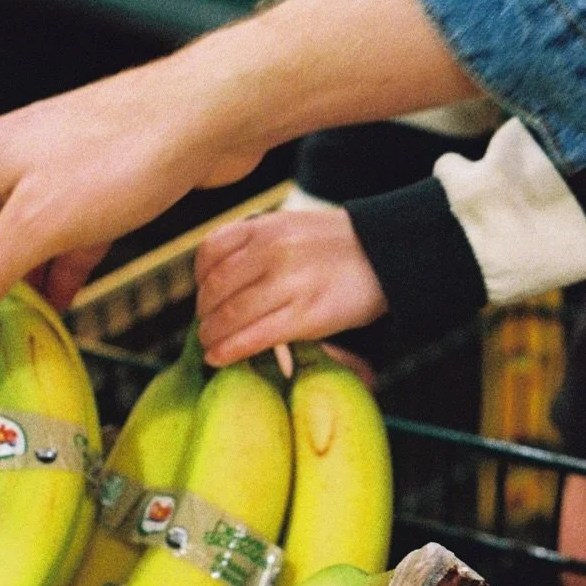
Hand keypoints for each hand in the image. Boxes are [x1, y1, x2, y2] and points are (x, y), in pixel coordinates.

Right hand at [0, 49, 241, 343]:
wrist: (211, 114)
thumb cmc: (120, 152)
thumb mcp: (38, 225)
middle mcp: (5, 163)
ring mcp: (54, 177)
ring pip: (10, 237)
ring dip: (2, 284)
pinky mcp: (101, 193)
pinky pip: (61, 243)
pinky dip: (54, 278)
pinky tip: (58, 317)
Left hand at [195, 208, 387, 365]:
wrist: (386, 254)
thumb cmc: (337, 246)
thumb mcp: (291, 226)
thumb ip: (256, 245)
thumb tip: (220, 279)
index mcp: (265, 226)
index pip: (210, 252)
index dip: (199, 279)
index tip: (205, 294)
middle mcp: (272, 251)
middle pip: (215, 288)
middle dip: (204, 313)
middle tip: (207, 327)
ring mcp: (288, 283)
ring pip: (230, 315)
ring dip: (212, 336)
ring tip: (211, 346)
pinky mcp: (306, 315)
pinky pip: (254, 337)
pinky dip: (230, 351)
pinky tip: (221, 358)